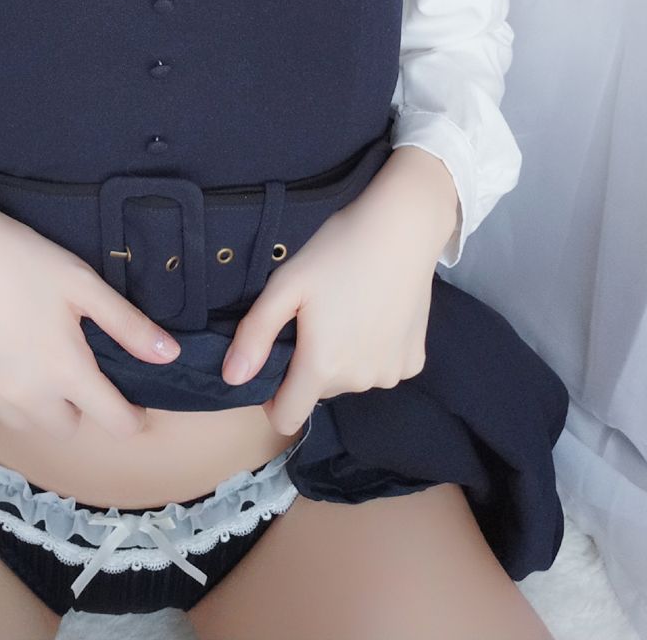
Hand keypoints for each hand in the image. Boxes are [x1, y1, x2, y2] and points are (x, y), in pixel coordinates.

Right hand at [0, 173, 182, 442]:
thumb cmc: (21, 258)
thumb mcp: (82, 283)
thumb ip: (127, 325)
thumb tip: (170, 356)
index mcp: (64, 372)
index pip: (115, 422)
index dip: (132, 419)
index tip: (135, 409)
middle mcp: (24, 397)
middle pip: (66, 427)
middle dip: (77, 406)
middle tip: (71, 365)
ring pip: (24, 421)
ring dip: (35, 403)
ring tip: (30, 356)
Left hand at [220, 160, 450, 436]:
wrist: (402, 229)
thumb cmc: (338, 250)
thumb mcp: (286, 284)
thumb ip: (255, 334)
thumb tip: (232, 378)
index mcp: (322, 366)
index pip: (286, 417)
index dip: (271, 397)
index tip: (274, 360)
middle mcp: (359, 381)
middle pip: (318, 390)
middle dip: (309, 362)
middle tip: (314, 315)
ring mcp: (390, 373)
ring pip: (350, 379)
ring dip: (342, 357)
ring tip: (346, 308)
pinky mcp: (413, 361)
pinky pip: (380, 368)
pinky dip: (372, 350)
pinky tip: (375, 312)